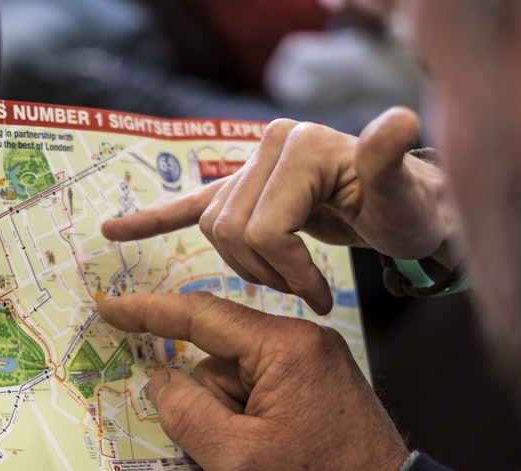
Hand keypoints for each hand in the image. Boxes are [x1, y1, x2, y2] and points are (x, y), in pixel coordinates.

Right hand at [97, 292, 408, 470]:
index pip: (201, 316)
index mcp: (284, 348)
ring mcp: (313, 362)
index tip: (110, 306)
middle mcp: (301, 342)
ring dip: (230, 418)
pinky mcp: (317, 384)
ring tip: (264, 459)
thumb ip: (187, 411)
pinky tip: (272, 453)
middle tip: (236, 451)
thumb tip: (162, 379)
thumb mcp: (236, 458)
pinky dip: (248, 420)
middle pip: (217, 359)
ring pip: (235, 379)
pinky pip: (258, 390)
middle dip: (210, 404)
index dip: (148, 311)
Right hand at [102, 107, 458, 314]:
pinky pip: (187, 207)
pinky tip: (112, 230)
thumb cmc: (408, 213)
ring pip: (216, 233)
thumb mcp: (406, 198)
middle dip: (266, 272)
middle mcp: (269, 145)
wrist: (405, 209)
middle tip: (306, 289)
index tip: (318, 298)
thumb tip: (397, 122)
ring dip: (247, 266)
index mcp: (299, 146)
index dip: (287, 272)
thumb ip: (392, 162)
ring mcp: (251, 165)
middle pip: (232, 231)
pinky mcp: (242, 186)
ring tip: (289, 277)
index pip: (263, 228)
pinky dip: (152, 221)